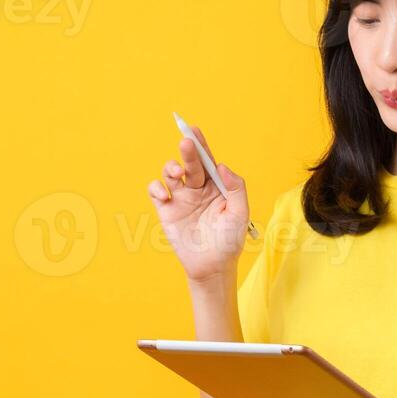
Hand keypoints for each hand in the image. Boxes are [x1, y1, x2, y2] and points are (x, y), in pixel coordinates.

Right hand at [147, 125, 250, 281]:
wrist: (212, 267)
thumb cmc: (229, 241)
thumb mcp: (240, 214)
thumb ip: (236, 188)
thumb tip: (222, 166)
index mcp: (216, 186)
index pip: (208, 161)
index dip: (201, 145)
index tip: (194, 130)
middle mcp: (197, 188)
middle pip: (190, 164)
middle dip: (188, 151)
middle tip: (186, 142)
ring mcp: (181, 198)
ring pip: (171, 173)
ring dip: (171, 167)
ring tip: (176, 172)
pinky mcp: (166, 211)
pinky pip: (157, 192)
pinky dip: (156, 188)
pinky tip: (163, 193)